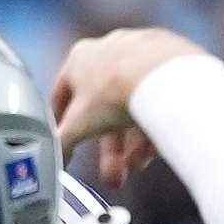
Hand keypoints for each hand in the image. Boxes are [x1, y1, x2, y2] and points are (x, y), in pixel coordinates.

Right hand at [51, 27, 204, 192]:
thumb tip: (56, 157)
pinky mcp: (166, 60)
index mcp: (78, 59)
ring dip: (132, 142)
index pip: (63, 96)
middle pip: (104, 109)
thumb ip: (63, 142)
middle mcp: (107, 51)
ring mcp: (138, 54)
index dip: (65, 124)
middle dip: (109, 148)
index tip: (71, 142)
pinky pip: (154, 97)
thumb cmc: (116, 88)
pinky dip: (153, 120)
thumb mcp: (78, 125)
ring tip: (138, 164)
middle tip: (114, 172)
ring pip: (131, 106)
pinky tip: (157, 143)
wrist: (161, 73)